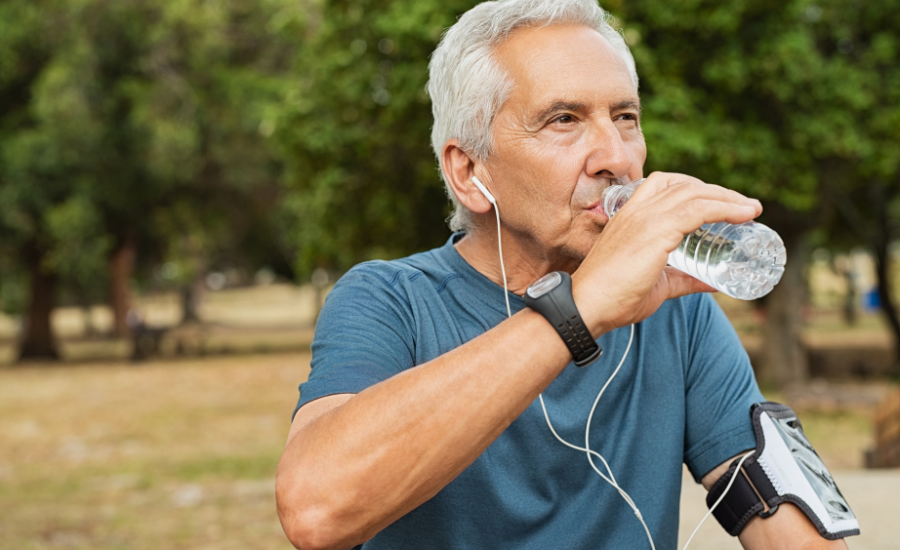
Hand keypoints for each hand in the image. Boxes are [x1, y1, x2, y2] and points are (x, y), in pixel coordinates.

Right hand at [572, 172, 761, 334]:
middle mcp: (638, 210)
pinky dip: (725, 208)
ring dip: (728, 197)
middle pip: (685, 184)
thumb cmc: (613, 298)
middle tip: (744, 206)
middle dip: (718, 191)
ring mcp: (646, 218)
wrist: (587, 306)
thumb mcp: (657, 284)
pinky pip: (698, 210)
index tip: (721, 201)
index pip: (665, 184)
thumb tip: (715, 283)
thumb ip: (684, 279)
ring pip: (695, 193)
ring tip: (751, 209)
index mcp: (630, 215)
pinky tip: (744, 214)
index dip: (696, 187)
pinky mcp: (656, 231)